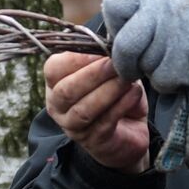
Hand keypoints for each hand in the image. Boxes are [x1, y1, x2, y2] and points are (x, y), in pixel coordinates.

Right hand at [44, 53, 151, 172]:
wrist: (128, 135)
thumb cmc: (114, 96)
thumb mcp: (108, 74)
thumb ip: (105, 60)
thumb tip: (113, 46)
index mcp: (56, 84)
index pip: (53, 69)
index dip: (76, 58)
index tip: (101, 49)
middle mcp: (57, 106)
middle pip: (66, 90)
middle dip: (93, 74)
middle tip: (116, 63)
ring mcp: (72, 126)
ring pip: (83, 110)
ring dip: (108, 91)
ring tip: (127, 79)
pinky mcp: (93, 141)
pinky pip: (105, 122)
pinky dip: (121, 105)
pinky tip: (134, 93)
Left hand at [101, 0, 188, 90]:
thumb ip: (143, 5)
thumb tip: (117, 32)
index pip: (113, 6)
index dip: (115, 23)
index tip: (123, 31)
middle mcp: (160, 12)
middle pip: (124, 46)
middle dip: (125, 62)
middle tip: (131, 67)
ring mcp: (175, 37)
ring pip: (146, 68)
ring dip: (155, 70)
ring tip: (175, 57)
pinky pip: (166, 82)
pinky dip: (172, 81)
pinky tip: (186, 66)